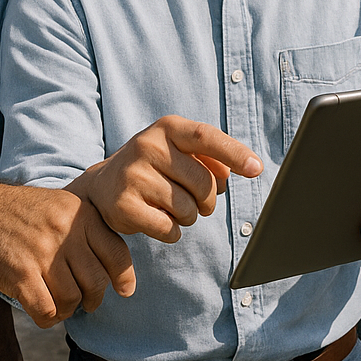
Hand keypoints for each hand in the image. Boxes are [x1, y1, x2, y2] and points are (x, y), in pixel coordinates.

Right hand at [0, 182, 133, 328]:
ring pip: (72, 298)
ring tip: (62, 306)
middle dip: (94, 298)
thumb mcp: (65, 206)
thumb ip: (89, 228)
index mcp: (82, 216)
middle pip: (96, 280)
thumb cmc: (25, 212)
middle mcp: (66, 234)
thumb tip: (115, 264)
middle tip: (87, 302)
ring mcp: (43, 254)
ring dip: (69, 309)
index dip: (124, 277)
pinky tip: (46, 313)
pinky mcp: (20, 274)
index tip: (124, 290)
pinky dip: (49, 318)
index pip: (116, 253)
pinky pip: (46, 309)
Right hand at [67, 116, 262, 244]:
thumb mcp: (181, 151)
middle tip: (200, 203)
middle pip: (203, 182)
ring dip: (190, 216)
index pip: (206, 137)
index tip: (257, 169)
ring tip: (176, 208)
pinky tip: (163, 222)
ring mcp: (133, 176)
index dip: (234, 153)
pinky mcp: (123, 206)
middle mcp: (147, 146)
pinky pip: (168, 228)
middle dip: (209, 200)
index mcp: (168, 128)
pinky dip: (173, 232)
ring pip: (187, 208)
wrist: (102, 185)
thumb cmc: (155, 166)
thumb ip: (213, 157)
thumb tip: (245, 167)